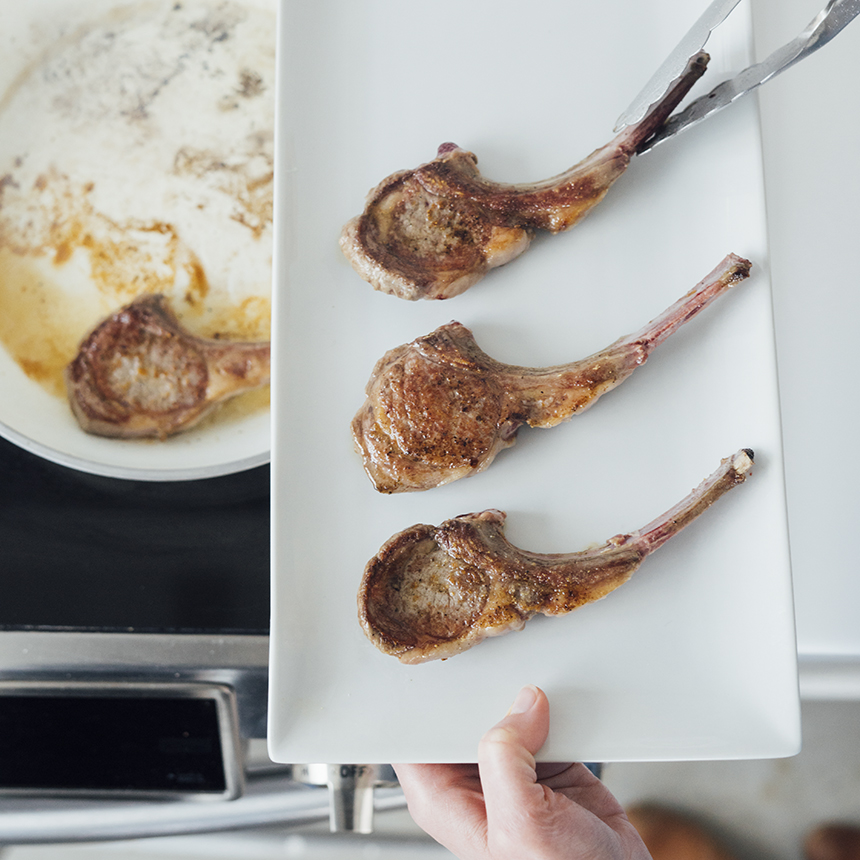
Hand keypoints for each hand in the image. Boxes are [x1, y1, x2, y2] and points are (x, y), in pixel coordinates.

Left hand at [394, 685, 649, 859]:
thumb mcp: (521, 823)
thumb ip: (505, 758)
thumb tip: (522, 703)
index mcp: (442, 797)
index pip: (415, 733)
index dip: (425, 698)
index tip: (441, 663)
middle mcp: (470, 780)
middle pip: (460, 713)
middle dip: (478, 687)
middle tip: (492, 655)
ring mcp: (508, 770)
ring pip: (501, 711)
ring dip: (518, 693)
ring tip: (527, 668)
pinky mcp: (544, 762)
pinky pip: (542, 719)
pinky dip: (553, 707)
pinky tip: (559, 695)